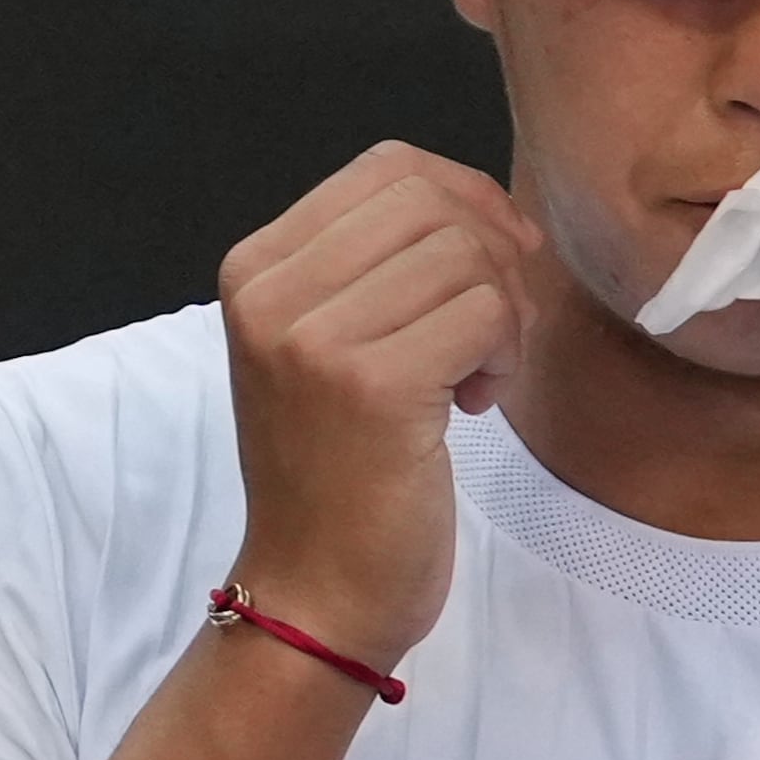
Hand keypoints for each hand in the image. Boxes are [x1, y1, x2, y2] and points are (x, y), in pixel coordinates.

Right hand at [216, 142, 540, 672]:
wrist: (316, 592)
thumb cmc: (342, 470)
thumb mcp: (332, 343)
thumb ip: (382, 264)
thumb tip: (488, 206)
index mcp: (255, 267)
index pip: (388, 167)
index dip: (466, 201)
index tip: (491, 270)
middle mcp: (271, 293)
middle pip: (432, 202)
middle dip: (492, 257)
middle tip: (489, 333)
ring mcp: (313, 338)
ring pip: (467, 256)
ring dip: (502, 315)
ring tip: (472, 377)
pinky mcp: (372, 386)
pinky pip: (486, 314)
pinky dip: (504, 355)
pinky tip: (471, 403)